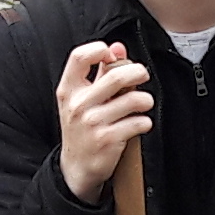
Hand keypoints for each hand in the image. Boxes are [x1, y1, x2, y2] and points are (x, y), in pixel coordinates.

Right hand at [54, 40, 153, 202]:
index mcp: (68, 90)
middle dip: (137, 72)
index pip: (79, 57)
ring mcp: (92, 123)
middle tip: (143, 74)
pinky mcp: (108, 139)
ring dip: (146, 99)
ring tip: (145, 103)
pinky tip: (141, 123)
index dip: (100, 50)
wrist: (76, 166)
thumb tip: (117, 48)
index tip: (113, 56)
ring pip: (133, 100)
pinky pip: (137, 122)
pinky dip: (145, 121)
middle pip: (116, 76)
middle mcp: (78, 105)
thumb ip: (99, 72)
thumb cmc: (81, 128)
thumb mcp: (81, 99)